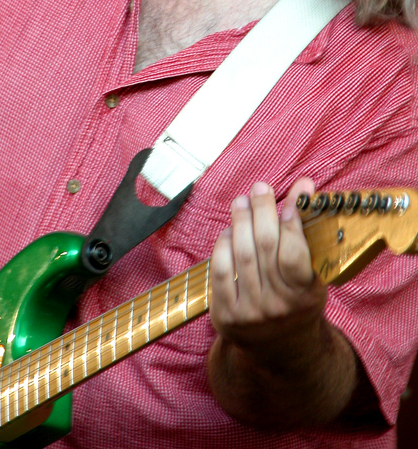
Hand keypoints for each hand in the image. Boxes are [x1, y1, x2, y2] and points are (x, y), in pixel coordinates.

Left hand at [209, 178, 326, 352]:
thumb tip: (304, 184)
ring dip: (240, 221)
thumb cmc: (298, 299)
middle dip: (262, 211)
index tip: (290, 200)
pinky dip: (223, 245)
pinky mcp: (225, 314)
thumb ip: (306, 229)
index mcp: (304, 295)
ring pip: (241, 254)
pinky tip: (229, 230)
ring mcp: (249, 312)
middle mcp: (277, 306)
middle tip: (260, 189)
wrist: (280, 349)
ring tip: (242, 202)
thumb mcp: (312, 272)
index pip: (295, 254)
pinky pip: (220, 270)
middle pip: (264, 247)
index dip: (290, 224)